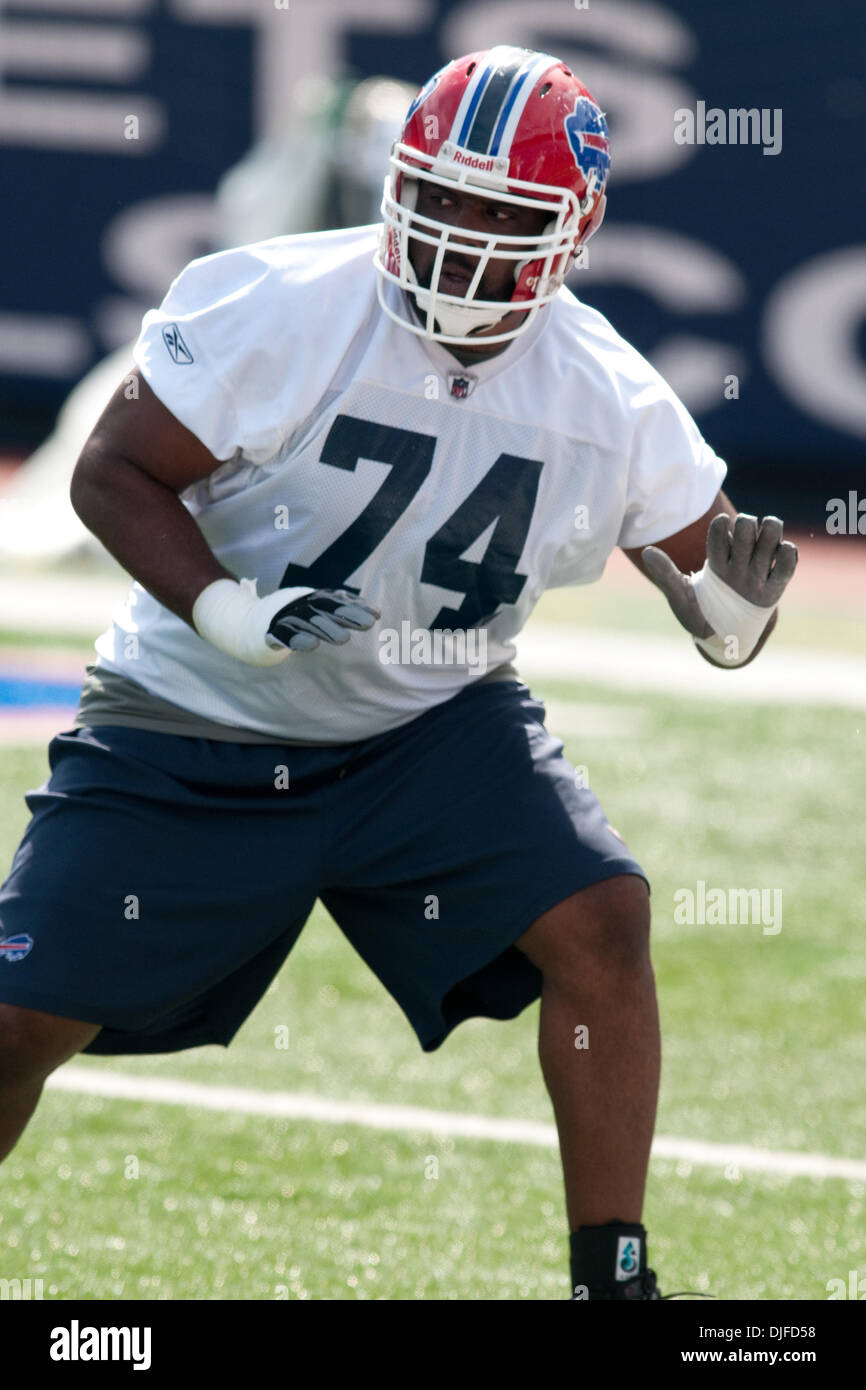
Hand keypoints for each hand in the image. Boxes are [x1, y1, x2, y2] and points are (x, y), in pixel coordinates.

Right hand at [266, 588, 380, 652]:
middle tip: (368, 624)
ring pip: (307, 622)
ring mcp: (284, 617)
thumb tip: (376, 613)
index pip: (336, 601)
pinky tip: (312, 645)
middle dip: (347, 615)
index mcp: (311, 599)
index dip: (356, 607)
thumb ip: (342, 609)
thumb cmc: (292, 619)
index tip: (377, 615)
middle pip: (325, 608)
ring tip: (344, 639)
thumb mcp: (318, 611)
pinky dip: (298, 639)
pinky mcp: (269, 633)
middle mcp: (299, 605)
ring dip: (326, 629)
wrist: (248, 625)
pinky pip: (284, 635)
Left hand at [641, 513, 797, 638]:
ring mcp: (758, 570)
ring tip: (762, 546)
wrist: (722, 641)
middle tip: (741, 544)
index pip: (720, 529)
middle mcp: (738, 560)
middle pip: (748, 525)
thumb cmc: (699, 616)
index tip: (720, 532)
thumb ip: (667, 575)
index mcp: (715, 560)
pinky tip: (777, 558)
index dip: (720, 527)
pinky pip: (788, 561)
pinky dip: (787, 552)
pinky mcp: (775, 585)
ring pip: (771, 533)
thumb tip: (647, 552)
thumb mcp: (681, 599)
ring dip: (770, 531)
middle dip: (747, 525)